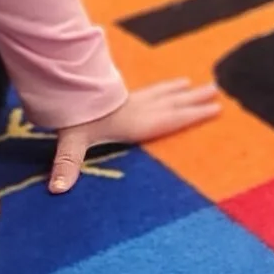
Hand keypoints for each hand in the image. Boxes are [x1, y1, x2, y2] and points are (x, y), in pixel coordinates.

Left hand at [49, 79, 220, 192]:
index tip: (217, 108)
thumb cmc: (72, 118)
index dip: (194, 115)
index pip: (170, 119)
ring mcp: (130, 100)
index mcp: (134, 123)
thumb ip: (67, 165)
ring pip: (162, 93)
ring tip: (197, 84)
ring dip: (181, 90)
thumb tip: (57, 189)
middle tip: (216, 89)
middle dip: (195, 98)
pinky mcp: (121, 94)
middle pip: (172, 102)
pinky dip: (162, 87)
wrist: (64, 86)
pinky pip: (149, 90)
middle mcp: (138, 110)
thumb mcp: (71, 143)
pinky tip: (167, 84)